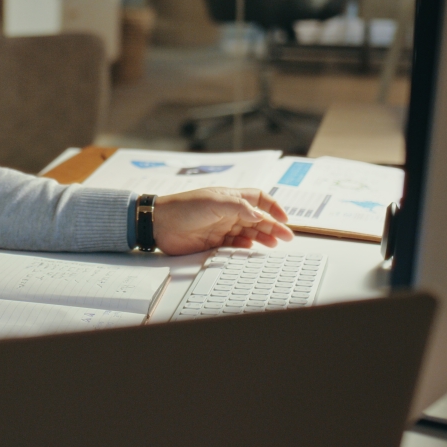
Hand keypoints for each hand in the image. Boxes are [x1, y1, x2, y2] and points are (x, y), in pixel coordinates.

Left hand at [152, 187, 293, 255]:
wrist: (159, 224)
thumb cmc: (184, 207)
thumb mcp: (214, 202)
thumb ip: (239, 208)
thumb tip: (260, 215)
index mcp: (229, 197)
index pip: (258, 198)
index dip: (273, 207)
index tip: (284, 219)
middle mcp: (227, 212)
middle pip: (257, 218)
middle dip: (273, 226)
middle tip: (286, 237)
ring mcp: (221, 227)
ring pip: (248, 232)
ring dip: (262, 237)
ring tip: (273, 244)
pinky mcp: (213, 242)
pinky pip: (235, 244)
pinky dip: (245, 246)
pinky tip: (251, 248)